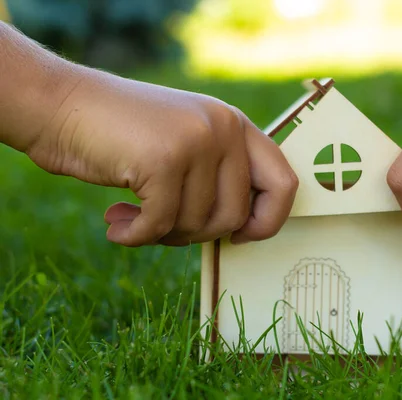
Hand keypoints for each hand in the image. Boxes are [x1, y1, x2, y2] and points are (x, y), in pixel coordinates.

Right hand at [26, 68, 297, 246]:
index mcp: (235, 126)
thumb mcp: (185, 147)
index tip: (239, 236)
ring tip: (133, 218)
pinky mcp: (164, 159)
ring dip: (162, 234)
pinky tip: (116, 226)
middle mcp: (224, 128)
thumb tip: (246, 231)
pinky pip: (161, 224)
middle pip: (236, 215)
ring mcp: (197, 141)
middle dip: (198, 234)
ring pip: (198, 224)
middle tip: (164, 227)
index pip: (284, 184)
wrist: (60, 105)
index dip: (268, 221)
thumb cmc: (122, 137)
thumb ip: (217, 178)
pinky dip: (137, 236)